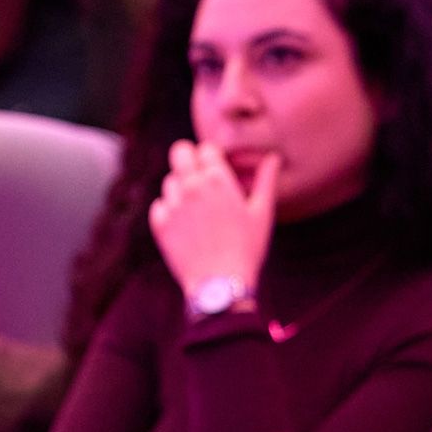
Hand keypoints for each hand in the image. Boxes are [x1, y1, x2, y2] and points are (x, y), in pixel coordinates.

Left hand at [150, 142, 275, 296]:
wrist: (220, 283)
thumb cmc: (247, 248)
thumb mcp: (262, 213)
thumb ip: (266, 180)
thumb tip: (272, 157)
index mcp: (217, 180)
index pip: (206, 148)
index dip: (211, 155)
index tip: (216, 166)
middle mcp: (191, 186)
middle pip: (180, 152)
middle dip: (189, 158)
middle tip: (198, 173)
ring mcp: (172, 204)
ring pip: (170, 181)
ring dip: (181, 188)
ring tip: (198, 210)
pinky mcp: (159, 223)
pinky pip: (159, 205)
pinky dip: (169, 211)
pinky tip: (186, 226)